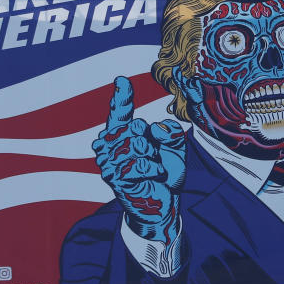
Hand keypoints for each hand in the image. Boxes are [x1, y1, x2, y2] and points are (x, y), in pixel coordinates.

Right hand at [93, 76, 185, 243]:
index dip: (121, 96)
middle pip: (133, 127)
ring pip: (135, 145)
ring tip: (153, 170)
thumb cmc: (165, 173)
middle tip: (154, 159)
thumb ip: (170, 132)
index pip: (120, 112)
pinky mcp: (114, 178)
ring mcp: (109, 162)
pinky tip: (152, 178)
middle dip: (151, 141)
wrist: (164, 203)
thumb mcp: (175, 148)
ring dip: (152, 158)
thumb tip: (153, 131)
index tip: (122, 80)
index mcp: (123, 135)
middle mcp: (110, 146)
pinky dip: (151, 170)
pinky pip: (137, 164)